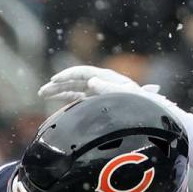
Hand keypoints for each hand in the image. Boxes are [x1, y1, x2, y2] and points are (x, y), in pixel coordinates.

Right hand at [38, 66, 167, 104]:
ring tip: (42, 94)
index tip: (53, 81)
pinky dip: (66, 99)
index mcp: (108, 79)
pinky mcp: (98, 103)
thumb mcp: (125, 96)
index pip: (83, 73)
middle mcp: (102, 84)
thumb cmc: (140, 107)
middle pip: (75, 81)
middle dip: (58, 85)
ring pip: (74, 90)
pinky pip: (78, 99)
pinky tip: (56, 102)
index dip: (67, 76)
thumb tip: (90, 80)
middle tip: (42, 91)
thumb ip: (108, 88)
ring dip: (58, 91)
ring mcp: (99, 94)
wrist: (150, 118)